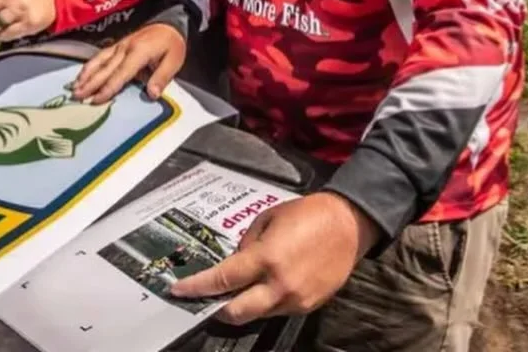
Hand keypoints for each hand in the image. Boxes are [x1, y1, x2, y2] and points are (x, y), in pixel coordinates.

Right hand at [72, 23, 185, 102]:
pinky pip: (100, 55)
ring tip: (74, 88)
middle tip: (76, 96)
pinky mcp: (117, 45)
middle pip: (105, 68)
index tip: (96, 100)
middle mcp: (125, 48)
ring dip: (86, 75)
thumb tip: (151, 95)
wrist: (169, 23)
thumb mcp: (174, 60)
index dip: (108, 88)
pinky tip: (82, 75)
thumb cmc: (172, 44)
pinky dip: (89, 66)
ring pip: (99, 61)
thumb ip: (162, 77)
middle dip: (90, 83)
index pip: (121, 73)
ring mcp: (119, 45)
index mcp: (139, 52)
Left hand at [170, 192, 380, 323]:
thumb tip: (235, 261)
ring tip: (236, 291)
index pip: (224, 279)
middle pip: (236, 312)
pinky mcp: (309, 306)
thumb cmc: (307, 213)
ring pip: (258, 314)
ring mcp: (295, 300)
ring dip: (243, 306)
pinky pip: (278, 310)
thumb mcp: (270, 218)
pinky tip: (264, 287)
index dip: (198, 287)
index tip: (179, 290)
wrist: (348, 225)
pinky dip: (266, 302)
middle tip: (204, 300)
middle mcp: (279, 285)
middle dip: (216, 308)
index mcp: (266, 257)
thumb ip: (248, 243)